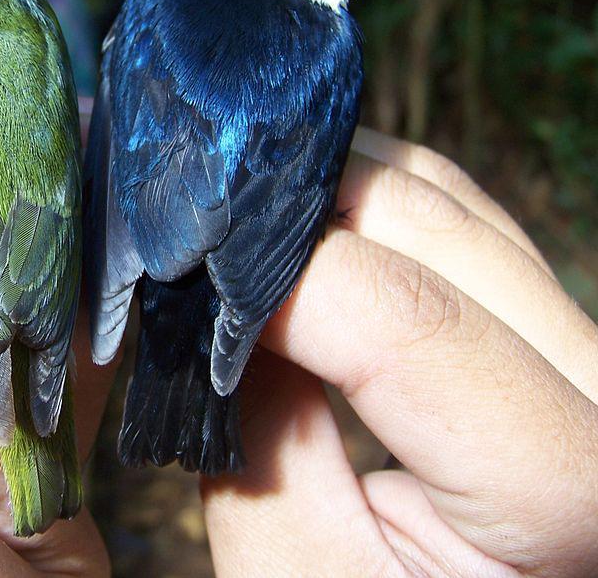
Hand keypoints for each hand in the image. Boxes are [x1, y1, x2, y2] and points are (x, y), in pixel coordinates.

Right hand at [202, 128, 597, 576]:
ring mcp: (579, 347)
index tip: (182, 280)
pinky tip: (297, 247)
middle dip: (295, 213)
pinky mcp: (542, 329)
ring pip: (444, 200)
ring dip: (324, 200)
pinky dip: (360, 214)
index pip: (409, 317)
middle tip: (195, 242)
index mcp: (570, 485)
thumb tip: (223, 308)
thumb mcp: (298, 568)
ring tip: (236, 244)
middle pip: (434, 223)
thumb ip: (258, 436)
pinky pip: (451, 223)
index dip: (276, 280)